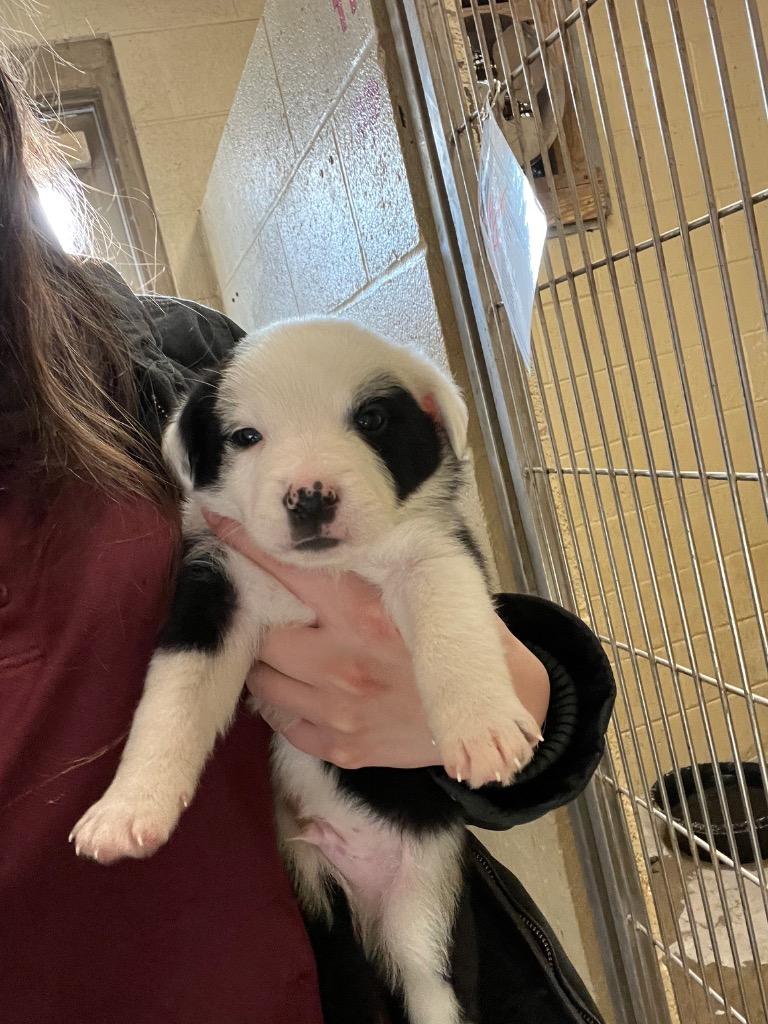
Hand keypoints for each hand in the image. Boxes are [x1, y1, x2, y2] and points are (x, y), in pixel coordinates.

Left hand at [204, 512, 549, 773]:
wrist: (491, 719)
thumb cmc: (457, 643)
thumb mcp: (428, 595)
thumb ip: (378, 574)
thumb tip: (328, 537)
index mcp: (366, 613)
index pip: (290, 571)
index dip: (248, 546)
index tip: (216, 521)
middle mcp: (344, 661)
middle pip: (263, 634)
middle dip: (259, 621)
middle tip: (263, 610)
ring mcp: (339, 710)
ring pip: (264, 681)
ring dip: (267, 664)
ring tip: (286, 652)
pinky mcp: (342, 747)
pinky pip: (283, 724)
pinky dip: (283, 705)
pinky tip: (302, 690)